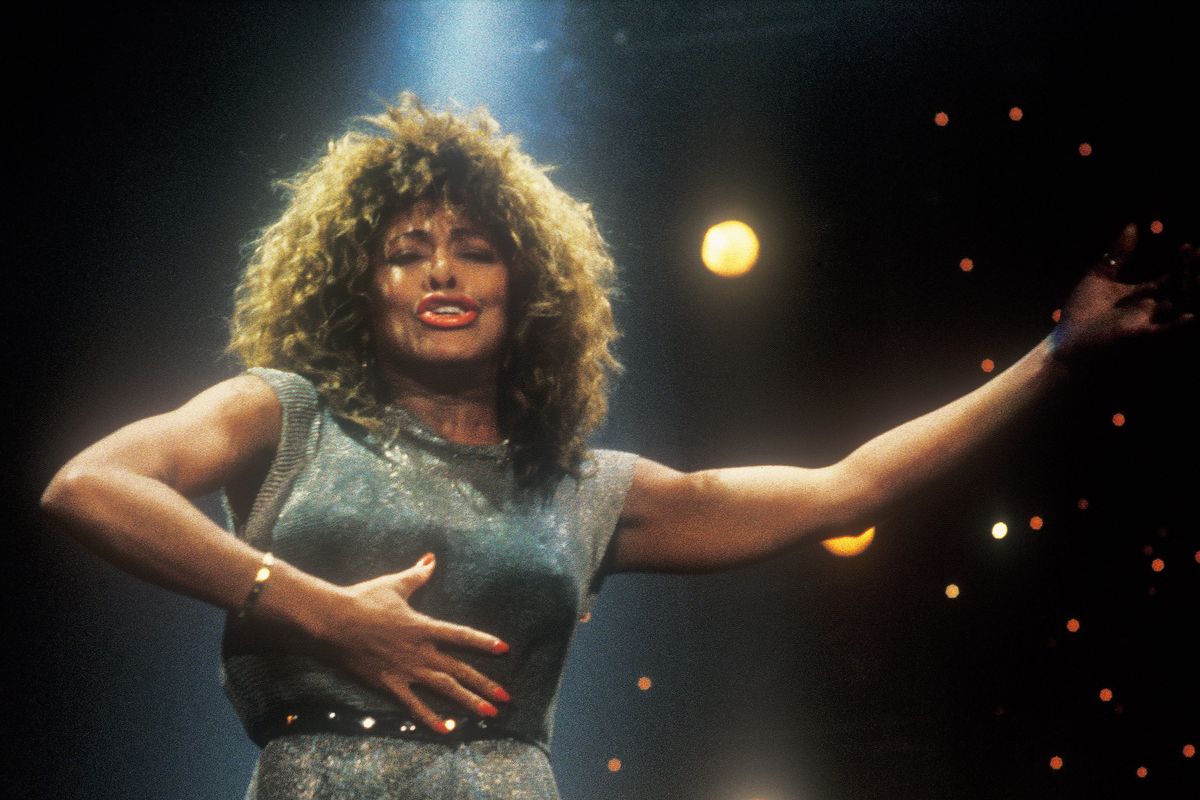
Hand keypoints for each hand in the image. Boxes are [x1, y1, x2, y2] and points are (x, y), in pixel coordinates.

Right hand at [322, 553, 510, 733]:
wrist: (331, 622)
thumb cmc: (362, 600)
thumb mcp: (394, 585)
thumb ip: (417, 575)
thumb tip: (431, 558)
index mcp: (424, 627)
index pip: (462, 636)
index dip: (484, 642)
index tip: (505, 649)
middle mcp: (420, 651)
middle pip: (460, 670)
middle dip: (485, 684)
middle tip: (507, 698)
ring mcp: (406, 670)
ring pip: (445, 689)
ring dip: (469, 702)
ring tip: (489, 713)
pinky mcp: (388, 686)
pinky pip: (414, 706)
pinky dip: (431, 720)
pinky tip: (447, 732)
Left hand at [1053, 223, 1197, 366]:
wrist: (1066, 342)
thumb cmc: (1081, 313)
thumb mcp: (1099, 277)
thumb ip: (1118, 254)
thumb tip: (1132, 225)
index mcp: (1145, 296)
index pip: (1172, 277)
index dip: (1183, 263)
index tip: (1190, 246)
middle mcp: (1152, 309)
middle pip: (1182, 291)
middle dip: (1193, 275)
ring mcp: (1148, 323)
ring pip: (1180, 310)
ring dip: (1193, 296)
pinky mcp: (1138, 337)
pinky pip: (1165, 333)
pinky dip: (1177, 325)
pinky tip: (1190, 316)